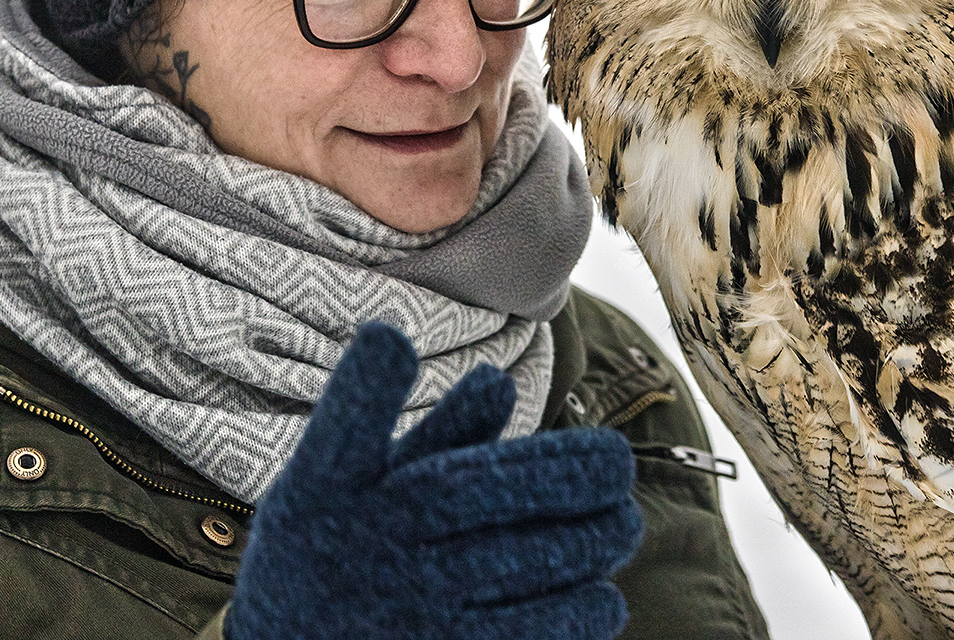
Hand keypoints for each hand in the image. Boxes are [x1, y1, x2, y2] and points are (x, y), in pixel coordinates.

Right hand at [226, 322, 642, 639]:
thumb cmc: (332, 555)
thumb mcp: (354, 490)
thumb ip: (431, 439)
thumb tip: (497, 385)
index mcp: (331, 489)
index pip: (344, 431)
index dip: (364, 387)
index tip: (395, 343)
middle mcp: (366, 545)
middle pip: (468, 495)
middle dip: (556, 475)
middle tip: (617, 466)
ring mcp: (407, 611)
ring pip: (504, 565)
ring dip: (580, 545)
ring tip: (622, 525)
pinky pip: (519, 638)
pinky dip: (569, 618)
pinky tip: (601, 601)